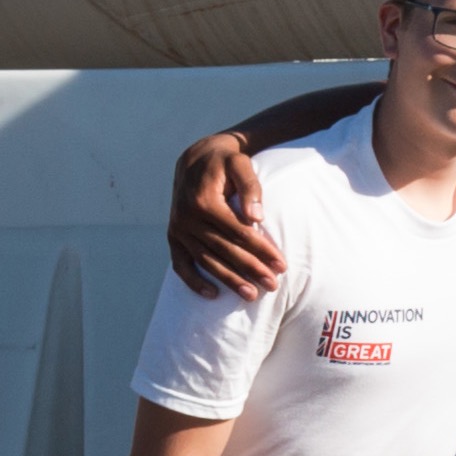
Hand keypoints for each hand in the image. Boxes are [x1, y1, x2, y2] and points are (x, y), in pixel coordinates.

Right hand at [169, 134, 284, 300]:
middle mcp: (187, 218)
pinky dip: (193, 280)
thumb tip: (257, 217)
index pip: (239, 233)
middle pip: (224, 250)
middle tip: (273, 286)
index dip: (261, 250)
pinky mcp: (173, 236)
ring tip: (251, 296)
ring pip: (206, 260)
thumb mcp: (240, 164)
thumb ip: (251, 187)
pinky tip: (211, 295)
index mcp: (205, 202)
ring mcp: (178, 229)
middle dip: (250, 270)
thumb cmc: (225, 162)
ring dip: (228, 280)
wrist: (197, 159)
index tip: (281, 265)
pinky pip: (180, 263)